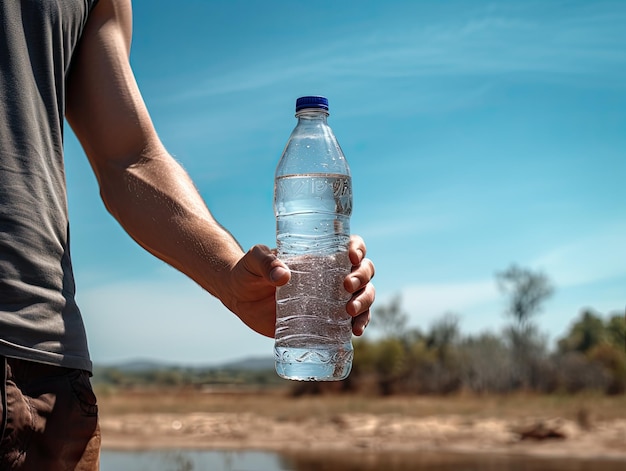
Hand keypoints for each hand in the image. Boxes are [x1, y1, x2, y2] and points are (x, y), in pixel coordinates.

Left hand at [226, 235, 374, 337]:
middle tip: (346, 286)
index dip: (358, 249)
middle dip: (362, 279)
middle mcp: (331, 275)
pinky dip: (359, 325)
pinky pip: (351, 322)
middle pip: (363, 273)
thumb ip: (265, 262)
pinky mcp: (324, 321)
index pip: (350, 247)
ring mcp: (330, 299)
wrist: (238, 296)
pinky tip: (355, 332)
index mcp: (320, 255)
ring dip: (364, 303)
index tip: (351, 257)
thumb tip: (282, 275)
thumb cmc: (248, 270)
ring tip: (351, 312)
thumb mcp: (254, 259)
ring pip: (363, 296)